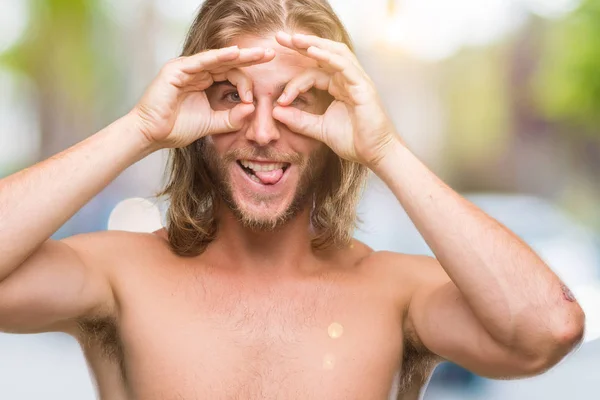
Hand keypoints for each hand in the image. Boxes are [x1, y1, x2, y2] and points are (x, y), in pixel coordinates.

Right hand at [132, 46, 274, 148]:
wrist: (152, 135)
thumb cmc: (176, 128)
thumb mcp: (212, 124)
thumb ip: (231, 118)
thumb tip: (252, 109)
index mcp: (203, 81)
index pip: (230, 73)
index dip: (245, 82)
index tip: (253, 99)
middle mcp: (195, 71)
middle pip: (227, 62)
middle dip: (249, 58)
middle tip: (270, 54)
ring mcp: (185, 68)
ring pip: (217, 59)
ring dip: (239, 56)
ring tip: (259, 54)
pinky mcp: (176, 70)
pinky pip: (201, 61)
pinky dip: (218, 57)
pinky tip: (235, 54)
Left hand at [272, 32, 399, 166]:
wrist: (375, 154)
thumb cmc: (354, 141)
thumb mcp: (319, 129)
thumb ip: (299, 120)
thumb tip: (275, 111)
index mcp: (338, 86)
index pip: (312, 74)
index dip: (294, 83)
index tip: (280, 100)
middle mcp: (347, 79)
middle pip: (324, 53)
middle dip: (302, 44)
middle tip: (280, 37)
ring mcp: (357, 80)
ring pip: (335, 53)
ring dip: (314, 44)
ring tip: (295, 39)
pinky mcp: (363, 86)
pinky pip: (344, 66)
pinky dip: (328, 57)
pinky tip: (312, 51)